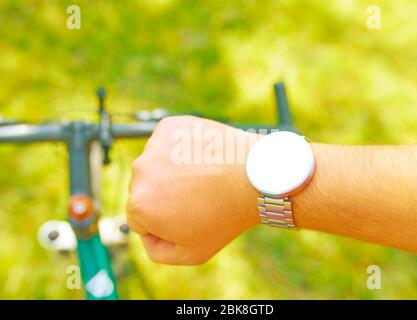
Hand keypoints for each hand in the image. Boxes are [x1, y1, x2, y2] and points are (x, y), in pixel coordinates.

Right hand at [127, 116, 259, 264]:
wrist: (254, 177)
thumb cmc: (225, 216)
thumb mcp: (190, 253)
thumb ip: (157, 250)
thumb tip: (146, 233)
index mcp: (140, 204)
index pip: (139, 219)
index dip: (164, 222)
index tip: (188, 216)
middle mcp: (141, 171)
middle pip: (145, 190)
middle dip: (164, 196)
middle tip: (197, 197)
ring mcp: (155, 145)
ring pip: (155, 166)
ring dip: (171, 172)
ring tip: (201, 178)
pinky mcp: (169, 126)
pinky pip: (167, 144)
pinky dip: (179, 150)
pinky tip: (200, 159)